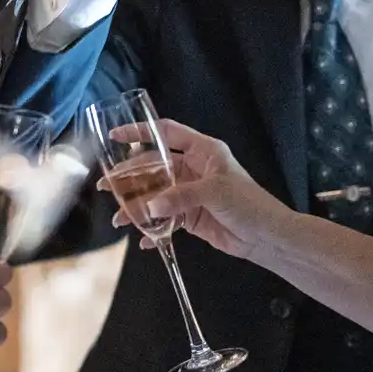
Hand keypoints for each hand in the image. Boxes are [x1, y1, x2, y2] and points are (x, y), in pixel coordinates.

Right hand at [108, 119, 290, 260]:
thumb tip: (149, 206)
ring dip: (137, 207)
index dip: (140, 132)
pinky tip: (144, 239)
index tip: (115, 136)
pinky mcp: (189, 216)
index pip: (166, 133)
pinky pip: (164, 219)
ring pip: (155, 195)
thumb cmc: (248, 204)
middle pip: (153, 167)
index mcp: (202, 151)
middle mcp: (193, 168)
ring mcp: (189, 193)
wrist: (265, 237)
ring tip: (120, 219)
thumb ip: (180, 196)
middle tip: (107, 187)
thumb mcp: (215, 192)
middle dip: (129, 178)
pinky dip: (153, 228)